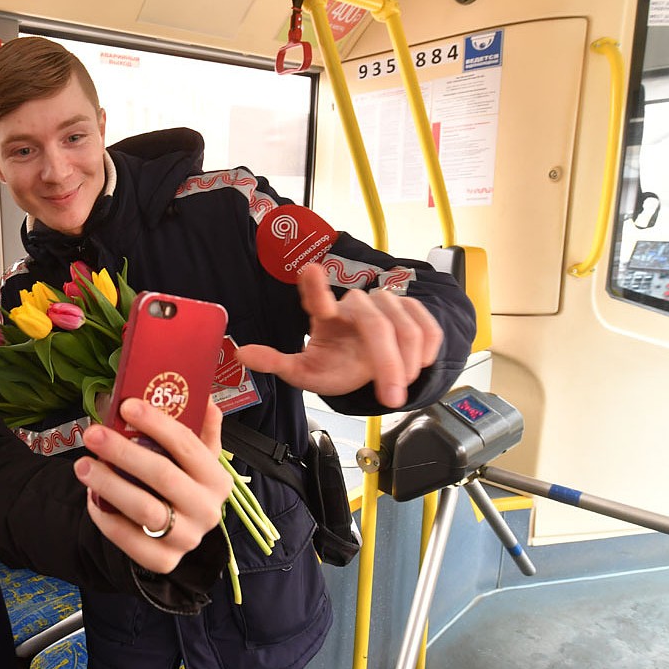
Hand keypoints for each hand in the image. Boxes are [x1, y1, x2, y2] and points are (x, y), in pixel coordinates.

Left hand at [75, 398, 231, 573]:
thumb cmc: (180, 482)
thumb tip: (205, 398)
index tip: (127, 405)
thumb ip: (200, 428)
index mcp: (217, 479)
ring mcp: (187, 539)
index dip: (156, 423)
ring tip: (82, 464)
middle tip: (93, 434)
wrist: (176, 530)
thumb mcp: (196, 456)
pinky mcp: (163, 561)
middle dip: (124, 452)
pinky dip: (106, 517)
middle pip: (163, 476)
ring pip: (144, 510)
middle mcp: (208, 510)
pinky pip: (128, 540)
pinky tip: (91, 497)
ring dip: (109, 484)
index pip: (188, 445)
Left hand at [237, 262, 442, 407]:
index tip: (309, 271)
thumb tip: (241, 353)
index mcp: (325, 315)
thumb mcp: (304, 373)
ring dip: (408, 363)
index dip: (315, 286)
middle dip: (388, 363)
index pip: (317, 296)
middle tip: (390, 397)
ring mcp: (386, 305)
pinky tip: (418, 366)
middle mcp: (356, 305)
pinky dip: (427, 349)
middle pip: (377, 324)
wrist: (365, 369)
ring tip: (397, 387)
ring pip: (407, 328)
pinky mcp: (412, 311)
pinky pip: (428, 326)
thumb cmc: (334, 366)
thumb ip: (276, 363)